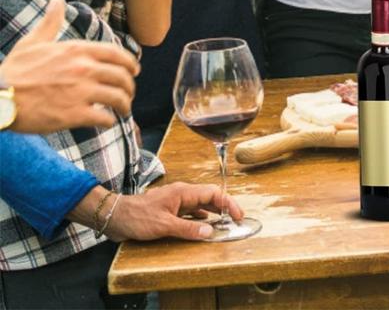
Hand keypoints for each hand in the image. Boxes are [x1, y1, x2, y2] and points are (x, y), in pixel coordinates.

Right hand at [3, 0, 138, 132]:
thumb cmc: (14, 71)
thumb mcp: (34, 41)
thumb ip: (51, 21)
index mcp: (77, 50)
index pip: (116, 54)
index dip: (130, 63)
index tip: (134, 71)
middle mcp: (84, 69)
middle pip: (121, 76)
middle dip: (129, 86)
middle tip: (129, 94)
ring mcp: (81, 92)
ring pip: (117, 97)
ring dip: (125, 105)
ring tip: (123, 110)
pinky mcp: (74, 114)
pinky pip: (104, 118)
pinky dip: (109, 121)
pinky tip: (107, 122)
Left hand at [103, 183, 243, 242]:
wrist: (115, 216)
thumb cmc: (138, 217)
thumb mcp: (164, 225)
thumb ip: (188, 228)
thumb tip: (210, 231)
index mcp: (184, 192)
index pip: (213, 193)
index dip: (228, 203)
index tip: (238, 215)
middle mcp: (182, 194)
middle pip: (209, 197)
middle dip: (224, 207)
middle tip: (235, 220)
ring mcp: (175, 201)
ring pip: (200, 204)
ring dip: (213, 212)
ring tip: (223, 223)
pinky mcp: (169, 210)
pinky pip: (191, 211)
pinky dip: (200, 217)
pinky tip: (203, 225)